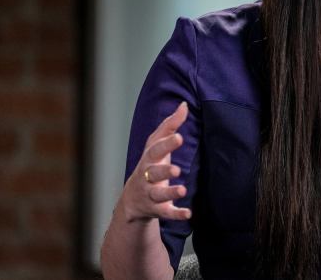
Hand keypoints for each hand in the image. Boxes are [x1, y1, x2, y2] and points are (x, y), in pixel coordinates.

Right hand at [120, 102, 191, 222]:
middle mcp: (146, 177)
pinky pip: (166, 213)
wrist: (132, 200)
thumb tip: (183, 105)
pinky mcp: (156, 210)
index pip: (155, 150)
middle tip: (176, 169)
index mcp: (148, 159)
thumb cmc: (150, 165)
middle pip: (153, 173)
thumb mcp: (156, 146)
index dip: (166, 144)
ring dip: (169, 193)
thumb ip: (170, 126)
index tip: (179, 137)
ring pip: (158, 195)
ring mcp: (150, 194)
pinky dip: (176, 214)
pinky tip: (188, 214)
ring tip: (182, 190)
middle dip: (164, 170)